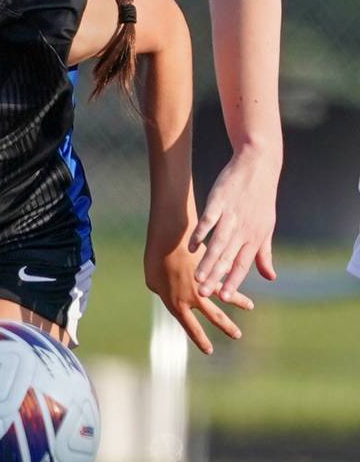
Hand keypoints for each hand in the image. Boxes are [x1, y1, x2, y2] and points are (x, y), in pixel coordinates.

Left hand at [145, 236, 253, 355]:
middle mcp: (192, 298)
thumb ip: (161, 291)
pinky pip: (226, 280)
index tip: (210, 350)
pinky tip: (246, 295)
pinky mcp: (211, 269)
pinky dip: (236, 287)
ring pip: (224, 300)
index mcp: (176, 304)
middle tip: (237, 336)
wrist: (167, 240)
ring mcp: (203, 284)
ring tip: (248, 312)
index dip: (200, 340)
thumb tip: (165, 292)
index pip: (190, 328)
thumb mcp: (153, 280)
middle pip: (213, 317)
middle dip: (226, 328)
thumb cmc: (154, 259)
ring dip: (238, 305)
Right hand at [188, 147, 279, 300]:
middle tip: (204, 294)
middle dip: (216, 277)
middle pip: (228, 257)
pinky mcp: (219, 201)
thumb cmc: (262, 199)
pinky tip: (191, 246)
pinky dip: (200, 234)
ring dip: (207, 261)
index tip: (224, 297)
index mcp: (255, 236)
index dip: (234, 281)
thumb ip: (264, 254)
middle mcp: (244, 228)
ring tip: (196, 277)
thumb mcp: (267, 227)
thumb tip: (270, 277)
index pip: (242, 263)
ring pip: (218, 243)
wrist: (259, 165)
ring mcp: (231, 215)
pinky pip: (208, 220)